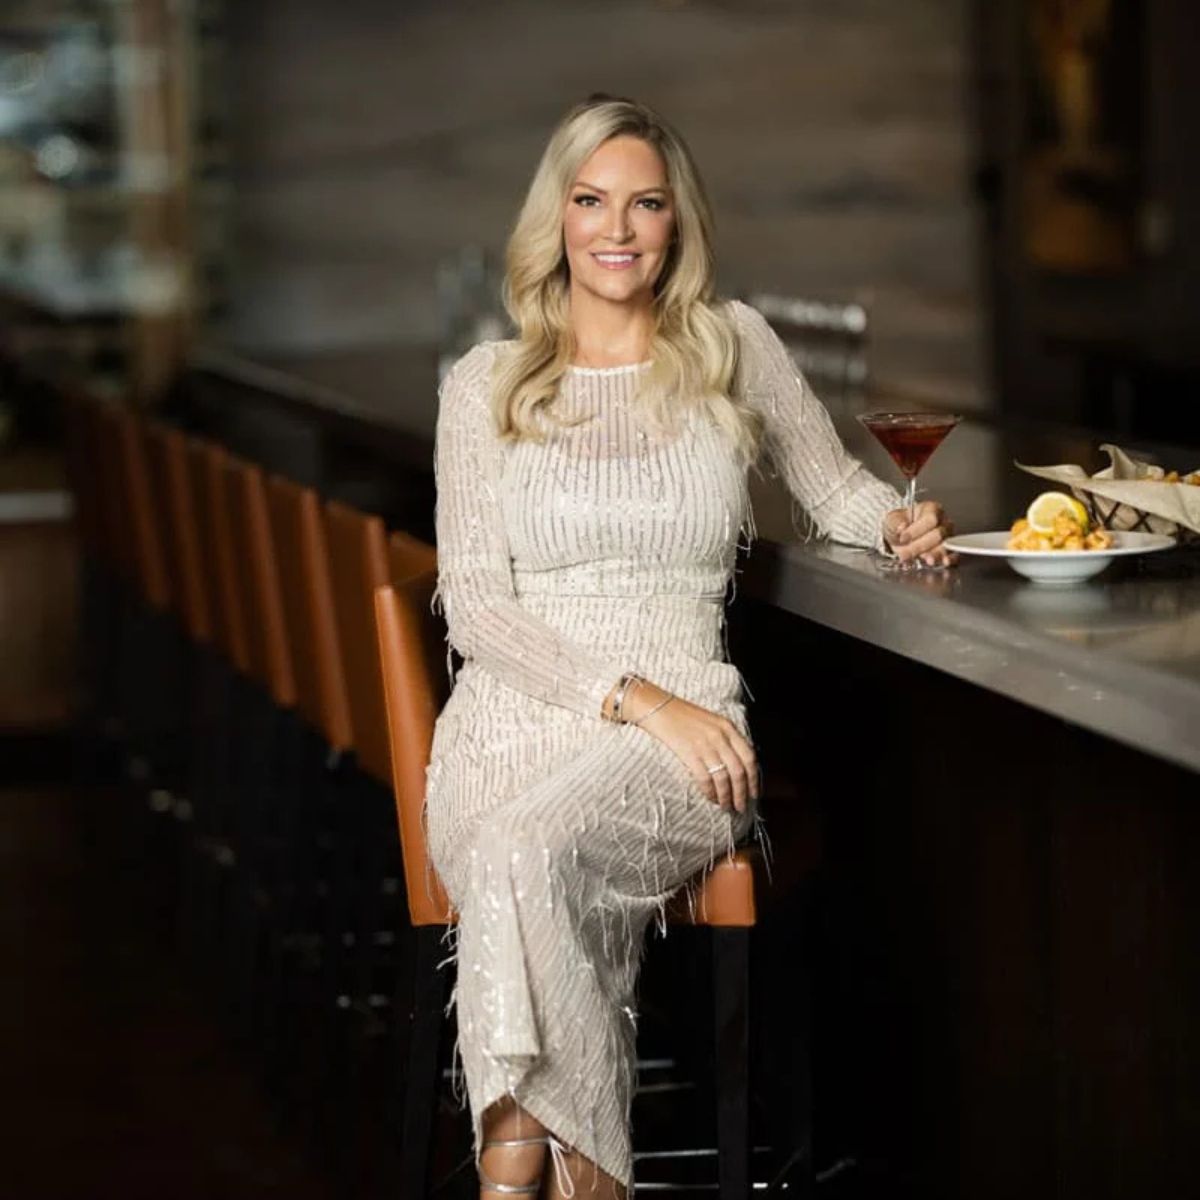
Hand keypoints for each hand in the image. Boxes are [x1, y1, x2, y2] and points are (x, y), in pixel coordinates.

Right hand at [621, 681, 758, 814]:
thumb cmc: (684, 716)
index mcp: (728, 727)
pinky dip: (710, 792)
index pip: (749, 757)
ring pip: (723, 778)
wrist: (658, 708)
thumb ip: (727, 739)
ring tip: (727, 806)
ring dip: (727, 796)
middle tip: (741, 807)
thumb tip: (738, 766)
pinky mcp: (689, 753)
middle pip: (738, 771)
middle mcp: (719, 736)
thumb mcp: (712, 722)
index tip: (754, 793)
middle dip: (742, 793)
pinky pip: (705, 778)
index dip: (754, 779)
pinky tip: (711, 798)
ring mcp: (704, 744)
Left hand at [883, 500, 956, 566]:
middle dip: (920, 546)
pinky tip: (943, 562)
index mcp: (931, 509)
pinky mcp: (949, 549)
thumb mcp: (893, 519)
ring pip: (946, 545)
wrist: (901, 534)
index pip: (930, 519)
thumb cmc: (901, 524)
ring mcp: (948, 536)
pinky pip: (954, 554)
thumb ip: (896, 522)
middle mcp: (943, 521)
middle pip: (937, 534)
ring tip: (926, 559)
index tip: (902, 538)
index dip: (916, 530)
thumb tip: (902, 527)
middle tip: (905, 554)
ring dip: (935, 554)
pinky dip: (949, 559)